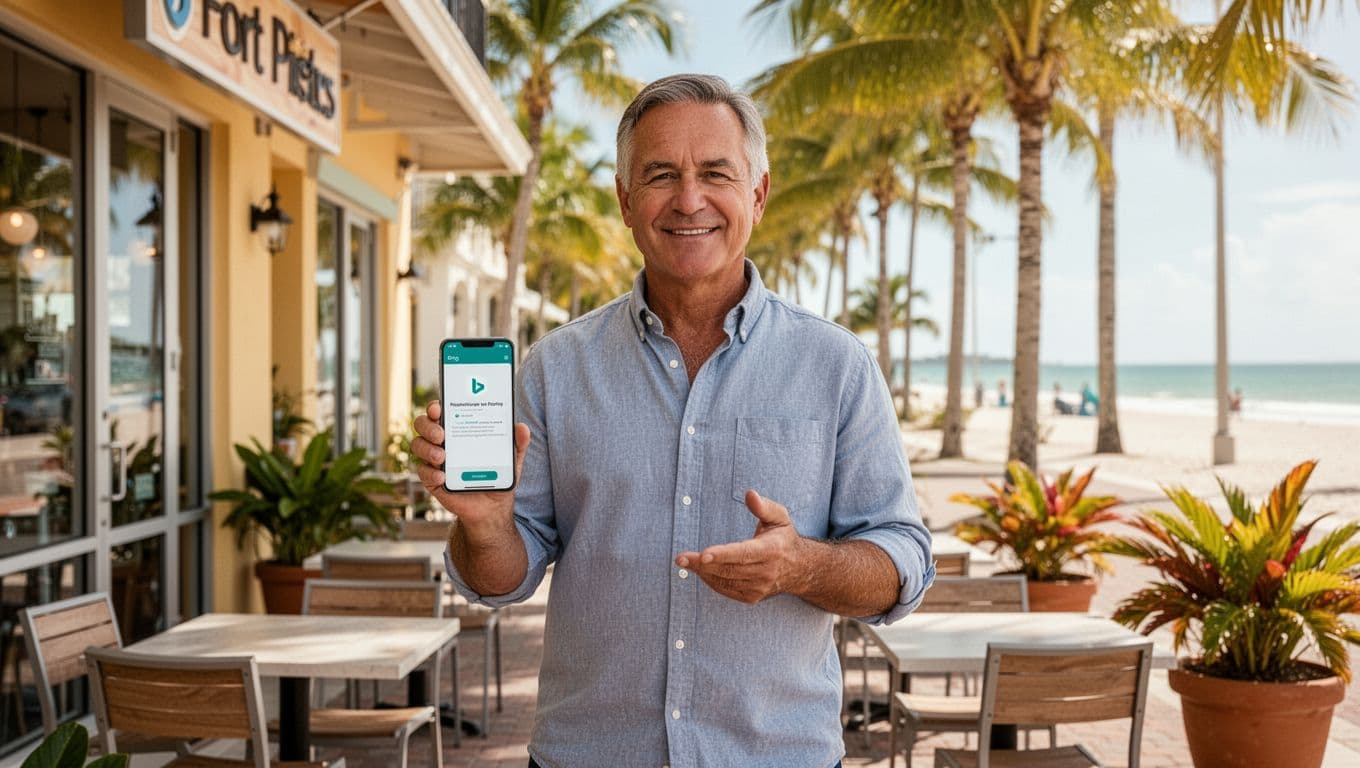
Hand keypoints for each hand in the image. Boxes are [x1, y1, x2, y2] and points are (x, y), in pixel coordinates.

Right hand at [411, 400, 529, 531]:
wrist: (492, 506)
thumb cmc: (498, 475)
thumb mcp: (511, 459)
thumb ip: (518, 444)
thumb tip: (522, 428)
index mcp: (458, 428)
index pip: (440, 411)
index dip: (435, 407)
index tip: (439, 408)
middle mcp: (442, 440)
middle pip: (422, 425)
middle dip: (428, 426)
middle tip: (441, 435)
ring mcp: (434, 460)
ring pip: (418, 446)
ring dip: (427, 449)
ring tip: (442, 457)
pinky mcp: (432, 479)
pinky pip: (423, 473)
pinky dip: (430, 474)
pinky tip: (442, 477)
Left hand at [676, 490, 805, 604]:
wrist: (800, 569)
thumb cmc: (783, 538)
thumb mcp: (780, 517)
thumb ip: (764, 506)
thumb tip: (749, 494)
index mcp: (772, 550)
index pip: (744, 553)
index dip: (723, 554)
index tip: (703, 555)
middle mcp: (766, 572)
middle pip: (729, 569)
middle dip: (702, 564)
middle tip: (680, 558)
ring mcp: (760, 587)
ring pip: (725, 581)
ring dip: (703, 572)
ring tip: (686, 562)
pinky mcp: (753, 597)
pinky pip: (727, 590)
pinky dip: (711, 581)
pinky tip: (702, 571)